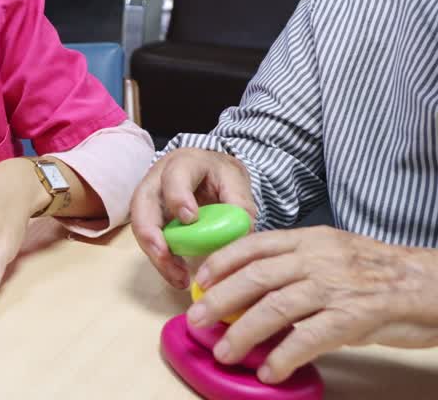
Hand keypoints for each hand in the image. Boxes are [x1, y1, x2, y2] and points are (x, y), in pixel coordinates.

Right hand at [130, 148, 256, 287]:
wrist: (209, 173)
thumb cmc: (220, 176)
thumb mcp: (235, 181)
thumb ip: (239, 202)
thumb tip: (241, 233)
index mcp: (183, 163)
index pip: (174, 177)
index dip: (178, 197)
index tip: (190, 219)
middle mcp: (157, 179)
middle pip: (142, 203)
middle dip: (150, 233)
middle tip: (165, 256)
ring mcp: (149, 200)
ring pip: (140, 225)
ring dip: (156, 253)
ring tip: (177, 277)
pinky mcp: (149, 219)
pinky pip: (148, 239)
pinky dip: (161, 259)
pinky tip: (177, 275)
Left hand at [190, 227, 437, 382]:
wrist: (431, 284)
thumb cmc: (379, 273)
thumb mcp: (333, 254)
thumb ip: (296, 265)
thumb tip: (252, 288)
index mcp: (310, 240)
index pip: (254, 245)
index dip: (221, 263)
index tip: (199, 281)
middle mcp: (318, 259)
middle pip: (255, 277)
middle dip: (219, 300)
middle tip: (196, 319)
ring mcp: (335, 287)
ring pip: (275, 307)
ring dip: (243, 332)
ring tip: (224, 351)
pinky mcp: (353, 317)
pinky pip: (308, 338)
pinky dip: (283, 356)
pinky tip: (269, 370)